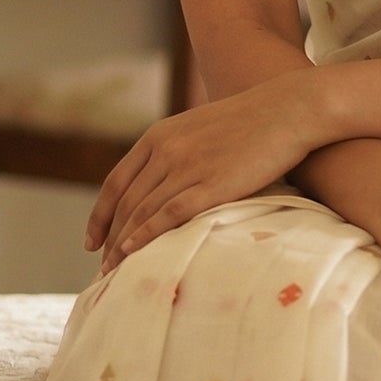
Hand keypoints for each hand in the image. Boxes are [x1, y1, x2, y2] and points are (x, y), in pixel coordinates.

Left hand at [86, 72, 325, 269]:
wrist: (288, 110)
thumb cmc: (252, 123)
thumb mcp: (201, 129)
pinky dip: (146, 235)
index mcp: (159, 136)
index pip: (116, 183)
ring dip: (123, 244)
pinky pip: (168, 215)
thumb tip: (167, 183)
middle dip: (110, 238)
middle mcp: (166, 150)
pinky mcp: (212, 184)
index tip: (92, 241)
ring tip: (114, 271)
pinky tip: (133, 253)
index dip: (100, 215)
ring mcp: (187, 166)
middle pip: (126, 203)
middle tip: (102, 267)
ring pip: (142, 212)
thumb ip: (178, 151)